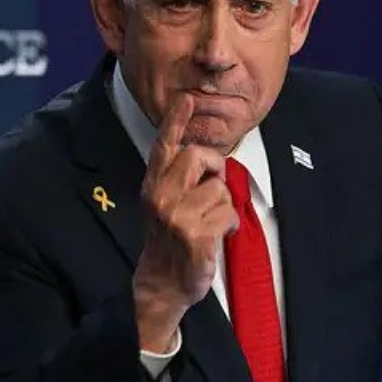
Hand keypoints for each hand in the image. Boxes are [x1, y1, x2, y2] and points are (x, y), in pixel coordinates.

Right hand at [132, 94, 238, 352]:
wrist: (161, 282)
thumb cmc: (169, 239)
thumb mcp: (165, 204)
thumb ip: (179, 179)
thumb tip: (211, 162)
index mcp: (154, 184)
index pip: (165, 146)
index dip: (176, 121)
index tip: (186, 100)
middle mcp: (161, 196)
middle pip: (200, 157)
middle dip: (215, 169)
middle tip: (211, 190)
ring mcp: (176, 216)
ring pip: (219, 189)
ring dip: (222, 207)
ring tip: (207, 223)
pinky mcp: (195, 235)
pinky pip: (228, 214)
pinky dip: (228, 226)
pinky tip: (214, 238)